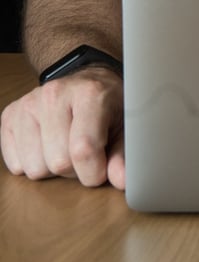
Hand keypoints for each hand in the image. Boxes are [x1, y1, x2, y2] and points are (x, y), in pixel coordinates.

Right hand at [0, 68, 124, 188]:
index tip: (101, 170)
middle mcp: (55, 94)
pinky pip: (15, 165)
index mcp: (89, 94)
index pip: (83, 149)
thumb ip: (124, 154)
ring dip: (53, 168)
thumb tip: (122, 181)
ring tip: (66, 146)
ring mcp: (28, 103)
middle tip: (84, 152)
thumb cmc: (108, 105)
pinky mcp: (9, 116)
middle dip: (75, 169)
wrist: (85, 80)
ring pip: (35, 168)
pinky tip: (47, 144)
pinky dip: (32, 163)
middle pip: (59, 162)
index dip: (94, 172)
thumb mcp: (125, 125)